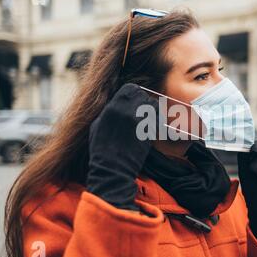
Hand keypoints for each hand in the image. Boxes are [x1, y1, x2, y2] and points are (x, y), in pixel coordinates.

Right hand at [86, 83, 160, 210]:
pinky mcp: (148, 131)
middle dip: (144, 102)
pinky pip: (159, 119)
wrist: (113, 168)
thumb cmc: (102, 149)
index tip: (136, 100)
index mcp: (112, 107)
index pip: (130, 88)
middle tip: (143, 112)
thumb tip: (116, 103)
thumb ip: (108, 110)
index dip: (135, 93)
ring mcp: (138, 120)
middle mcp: (126, 110)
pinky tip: (153, 128)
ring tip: (148, 120)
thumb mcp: (97, 125)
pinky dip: (158, 122)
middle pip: (143, 95)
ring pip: (153, 105)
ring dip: (153, 111)